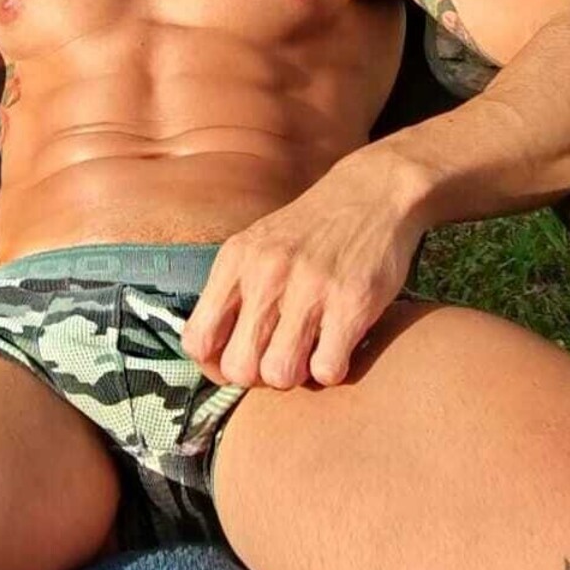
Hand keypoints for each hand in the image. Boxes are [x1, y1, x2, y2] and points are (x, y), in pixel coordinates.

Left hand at [180, 153, 426, 391]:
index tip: (240, 359)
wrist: (372, 192)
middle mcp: (265, 273)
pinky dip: (333, 368)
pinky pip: (326, 370)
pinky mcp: (351, 303)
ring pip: (280, 374)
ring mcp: (308, 288)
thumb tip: (216, 358)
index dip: (215, 366)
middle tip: (280, 355)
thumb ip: (234, 293)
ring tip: (310, 350)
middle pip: (238, 368)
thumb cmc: (310, 231)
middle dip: (259, 377)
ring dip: (297, 375)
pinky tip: (339, 344)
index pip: (197, 340)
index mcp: (236, 260)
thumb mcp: (257, 246)